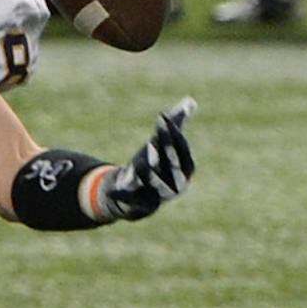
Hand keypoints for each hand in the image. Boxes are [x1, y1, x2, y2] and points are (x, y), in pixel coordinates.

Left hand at [93, 97, 196, 220]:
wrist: (133, 191)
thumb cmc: (152, 163)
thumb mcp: (162, 144)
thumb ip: (176, 125)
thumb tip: (190, 101)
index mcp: (185, 171)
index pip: (184, 153)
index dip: (176, 137)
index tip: (163, 119)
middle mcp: (176, 186)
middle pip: (172, 168)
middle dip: (165, 152)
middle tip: (155, 137)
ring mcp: (158, 197)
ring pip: (156, 184)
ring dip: (149, 171)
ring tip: (142, 157)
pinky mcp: (138, 206)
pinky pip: (134, 201)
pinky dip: (126, 194)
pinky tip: (116, 186)